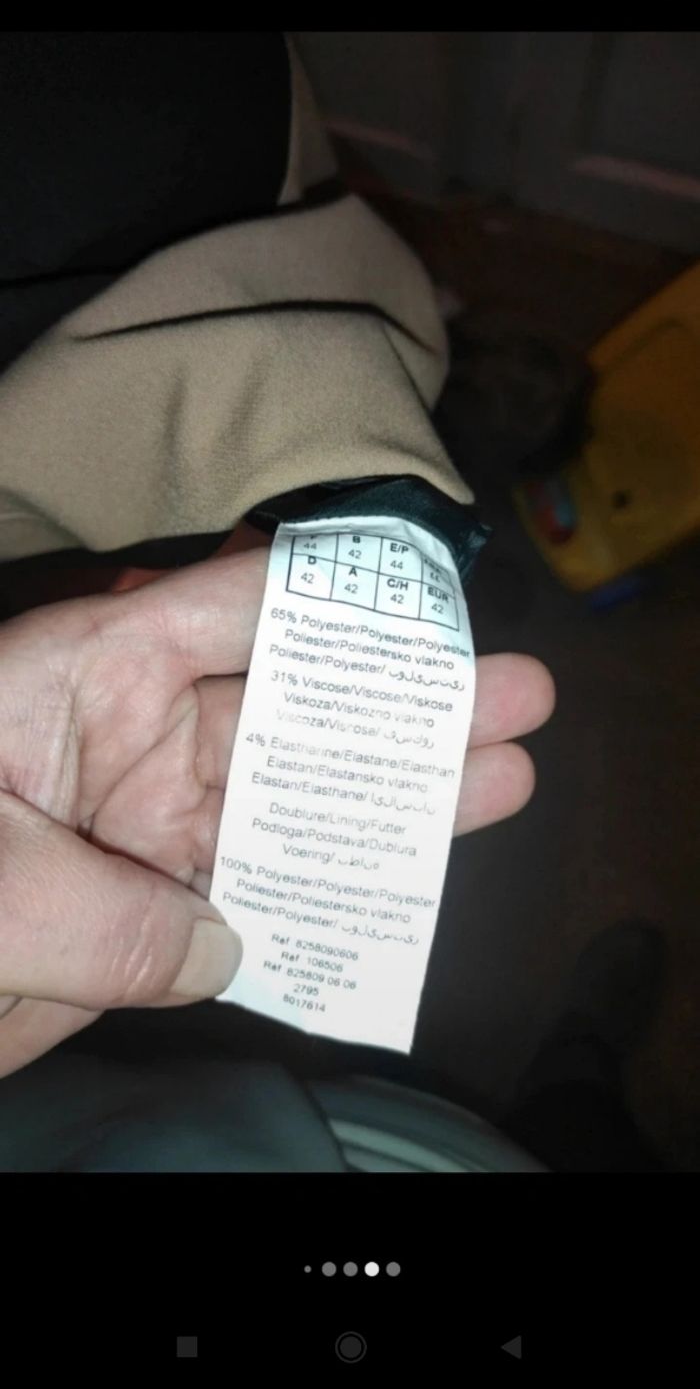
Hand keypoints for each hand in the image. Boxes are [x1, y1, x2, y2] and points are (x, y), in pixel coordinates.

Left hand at [0, 546, 553, 1076]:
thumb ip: (104, 915)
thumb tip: (217, 945)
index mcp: (79, 680)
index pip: (222, 613)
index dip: (327, 605)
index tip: (426, 605)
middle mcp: (124, 744)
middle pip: (283, 713)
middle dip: (396, 706)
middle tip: (511, 693)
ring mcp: (139, 837)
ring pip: (286, 810)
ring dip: (390, 799)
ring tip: (505, 774)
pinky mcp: (139, 924)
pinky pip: (251, 904)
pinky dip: (325, 901)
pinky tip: (406, 886)